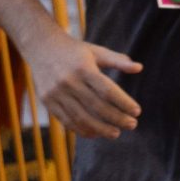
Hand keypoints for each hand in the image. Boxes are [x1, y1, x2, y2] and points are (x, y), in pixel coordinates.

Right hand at [23, 31, 142, 140]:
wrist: (40, 46)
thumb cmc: (74, 50)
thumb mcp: (96, 51)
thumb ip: (117, 60)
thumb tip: (139, 68)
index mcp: (83, 68)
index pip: (107, 90)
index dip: (123, 103)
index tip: (137, 111)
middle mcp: (68, 81)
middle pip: (96, 106)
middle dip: (116, 118)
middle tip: (132, 125)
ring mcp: (55, 93)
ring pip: (80, 117)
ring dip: (100, 129)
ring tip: (116, 133)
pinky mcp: (47, 101)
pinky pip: (66, 120)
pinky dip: (81, 130)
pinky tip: (96, 133)